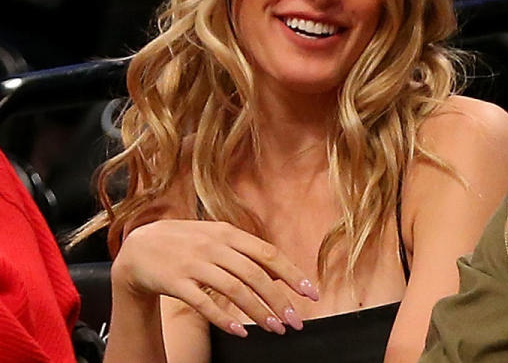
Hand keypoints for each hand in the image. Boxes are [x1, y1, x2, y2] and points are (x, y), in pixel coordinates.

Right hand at [111, 220, 320, 336]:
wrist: (139, 248)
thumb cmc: (186, 243)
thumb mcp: (217, 237)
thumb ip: (246, 251)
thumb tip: (279, 271)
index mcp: (228, 234)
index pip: (268, 254)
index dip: (292, 274)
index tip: (310, 294)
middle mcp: (214, 247)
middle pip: (255, 275)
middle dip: (279, 300)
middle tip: (295, 321)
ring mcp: (194, 263)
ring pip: (234, 290)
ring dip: (258, 311)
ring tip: (275, 329)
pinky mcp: (176, 281)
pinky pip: (204, 303)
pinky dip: (225, 318)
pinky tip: (241, 331)